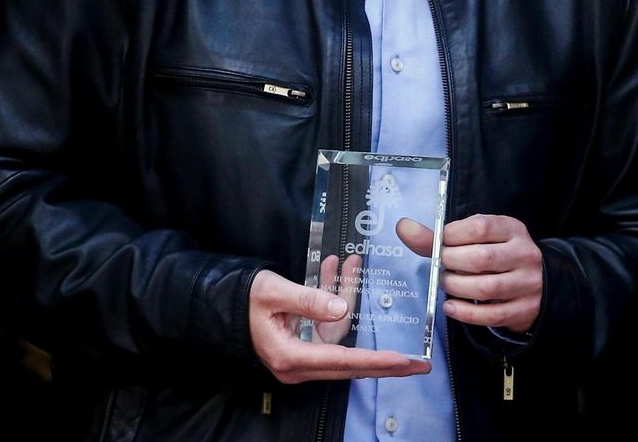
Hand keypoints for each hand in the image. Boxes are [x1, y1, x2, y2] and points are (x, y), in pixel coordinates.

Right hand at [248, 269, 429, 383]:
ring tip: (365, 280)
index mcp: (289, 356)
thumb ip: (307, 299)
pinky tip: (341, 272)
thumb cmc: (243, 299)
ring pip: (343, 342)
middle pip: (351, 365)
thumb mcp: (273, 292)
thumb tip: (341, 309)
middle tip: (419, 363)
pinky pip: (331, 331)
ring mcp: (300, 360)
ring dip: (355, 309)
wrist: (219, 305)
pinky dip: (339, 303)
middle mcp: (297, 366)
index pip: (342, 361)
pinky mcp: (303, 350)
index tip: (403, 362)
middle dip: (386, 361)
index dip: (376, 361)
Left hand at [398, 214, 542, 333]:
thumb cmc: (500, 256)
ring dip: (456, 287)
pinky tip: (451, 307)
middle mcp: (524, 255)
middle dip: (451, 263)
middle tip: (441, 266)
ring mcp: (527, 283)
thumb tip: (405, 227)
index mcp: (513, 230)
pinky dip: (465, 313)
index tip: (441, 242)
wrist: (539, 283)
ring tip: (446, 284)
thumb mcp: (480, 239)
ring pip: (485, 288)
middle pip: (481, 258)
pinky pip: (491, 315)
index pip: (480, 227)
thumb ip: (442, 237)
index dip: (452, 235)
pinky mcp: (523, 309)